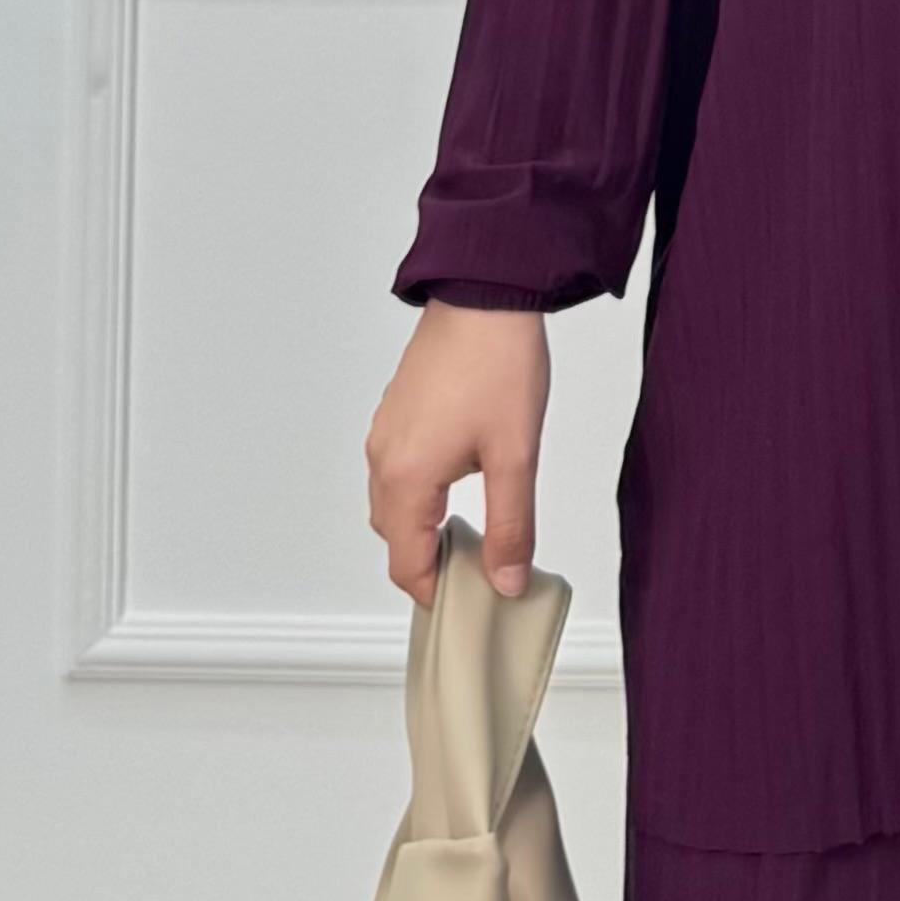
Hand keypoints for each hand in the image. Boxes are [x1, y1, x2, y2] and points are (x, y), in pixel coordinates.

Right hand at [365, 301, 548, 602]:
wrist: (484, 295)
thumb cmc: (499, 366)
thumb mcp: (516, 457)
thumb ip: (511, 526)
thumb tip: (505, 581)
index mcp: (406, 477)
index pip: (406, 563)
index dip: (434, 593)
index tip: (467, 605)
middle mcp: (383, 458)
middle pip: (393, 536)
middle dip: (427, 562)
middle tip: (477, 570)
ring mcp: (385, 432)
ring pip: (392, 502)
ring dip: (422, 526)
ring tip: (474, 530)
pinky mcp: (396, 412)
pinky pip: (396, 470)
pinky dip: (419, 493)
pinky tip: (461, 479)